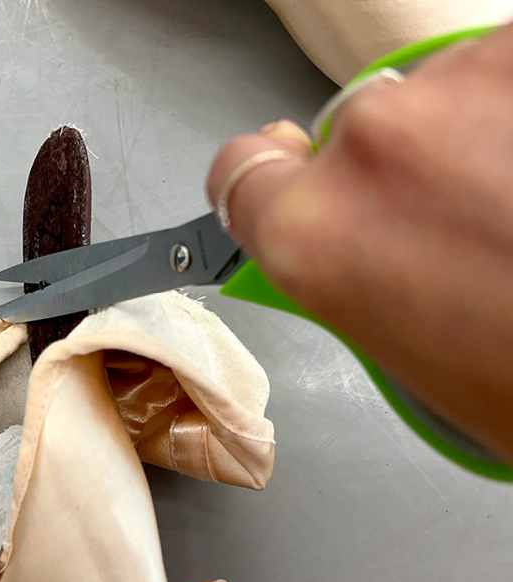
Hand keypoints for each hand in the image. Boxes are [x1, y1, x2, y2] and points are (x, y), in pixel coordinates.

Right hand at [207, 22, 512, 460]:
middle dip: (397, 172)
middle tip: (467, 223)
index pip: (241, 173)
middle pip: (355, 133)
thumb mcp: (415, 361)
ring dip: (478, 138)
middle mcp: (372, 147)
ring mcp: (468, 81)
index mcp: (318, 240)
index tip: (290, 177)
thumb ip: (356, 283)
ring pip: (444, 98)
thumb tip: (355, 245)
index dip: (267, 179)